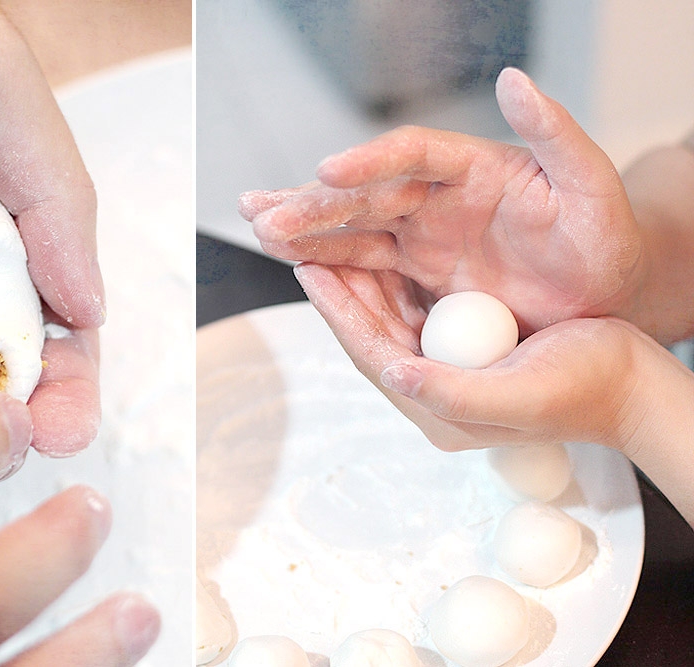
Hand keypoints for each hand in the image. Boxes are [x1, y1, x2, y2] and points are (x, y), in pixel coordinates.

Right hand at [239, 68, 644, 336]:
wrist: (601, 296)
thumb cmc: (605, 241)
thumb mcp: (594, 185)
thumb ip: (557, 132)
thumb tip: (514, 80)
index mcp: (474, 166)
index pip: (412, 154)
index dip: (370, 160)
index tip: (328, 171)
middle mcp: (438, 196)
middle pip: (366, 193)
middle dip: (313, 203)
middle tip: (262, 211)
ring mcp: (423, 234)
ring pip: (353, 229)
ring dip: (304, 231)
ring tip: (258, 228)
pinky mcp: (416, 270)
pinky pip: (363, 266)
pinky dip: (324, 264)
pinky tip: (290, 260)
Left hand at [296, 262, 693, 522]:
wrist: (631, 384)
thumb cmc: (587, 388)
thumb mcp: (521, 394)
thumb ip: (454, 393)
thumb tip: (395, 374)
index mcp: (440, 412)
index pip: (371, 354)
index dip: (339, 312)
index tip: (309, 268)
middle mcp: (433, 392)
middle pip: (370, 334)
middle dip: (338, 291)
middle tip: (306, 246)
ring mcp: (446, 370)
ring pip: (387, 319)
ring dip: (359, 282)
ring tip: (328, 243)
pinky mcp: (461, 350)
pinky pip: (414, 311)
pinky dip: (393, 281)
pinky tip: (378, 252)